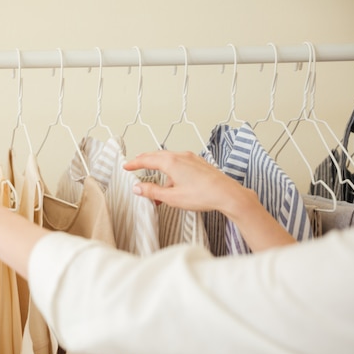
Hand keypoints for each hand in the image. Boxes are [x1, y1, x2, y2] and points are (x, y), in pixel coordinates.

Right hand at [124, 150, 295, 250]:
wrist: (227, 194)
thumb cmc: (202, 195)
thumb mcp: (172, 197)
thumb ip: (152, 192)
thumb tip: (138, 188)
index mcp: (170, 162)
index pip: (146, 160)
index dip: (134, 163)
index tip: (126, 166)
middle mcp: (180, 156)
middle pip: (157, 156)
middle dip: (145, 161)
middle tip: (135, 166)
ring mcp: (191, 158)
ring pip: (169, 160)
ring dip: (159, 169)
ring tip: (155, 185)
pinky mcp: (199, 163)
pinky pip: (179, 163)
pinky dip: (171, 170)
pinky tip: (173, 183)